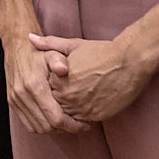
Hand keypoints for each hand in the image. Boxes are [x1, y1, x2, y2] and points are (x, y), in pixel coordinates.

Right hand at [2, 32, 86, 133]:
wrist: (17, 47)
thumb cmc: (39, 52)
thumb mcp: (52, 52)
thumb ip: (58, 60)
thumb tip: (63, 69)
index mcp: (34, 85)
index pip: (56, 118)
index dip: (72, 126)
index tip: (85, 124)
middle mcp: (22, 95)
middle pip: (48, 126)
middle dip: (66, 129)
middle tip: (80, 125)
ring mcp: (15, 99)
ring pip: (38, 128)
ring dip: (54, 129)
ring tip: (68, 123)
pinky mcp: (12, 102)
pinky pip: (28, 124)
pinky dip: (42, 126)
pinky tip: (52, 120)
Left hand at [29, 33, 150, 123]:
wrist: (128, 63)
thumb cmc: (100, 52)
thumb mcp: (72, 45)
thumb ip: (49, 44)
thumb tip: (29, 38)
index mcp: (58, 79)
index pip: (45, 90)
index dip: (52, 86)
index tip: (61, 81)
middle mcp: (67, 96)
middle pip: (55, 104)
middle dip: (59, 100)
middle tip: (72, 92)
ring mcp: (82, 108)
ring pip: (68, 115)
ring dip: (71, 110)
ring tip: (80, 99)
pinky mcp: (96, 116)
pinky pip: (83, 121)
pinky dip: (83, 117)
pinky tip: (89, 105)